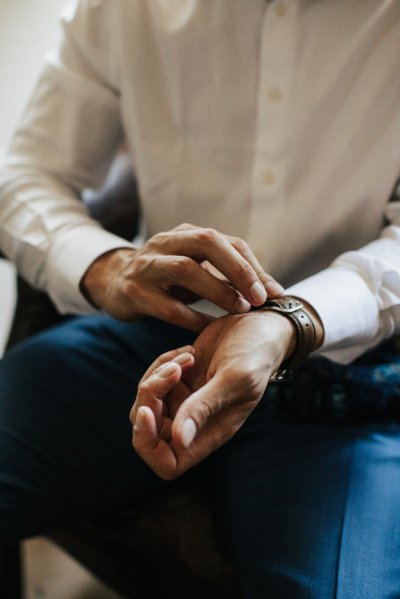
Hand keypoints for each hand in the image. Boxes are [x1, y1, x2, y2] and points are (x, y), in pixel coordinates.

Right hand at [81, 223, 283, 330]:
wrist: (115, 282)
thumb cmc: (166, 277)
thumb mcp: (195, 268)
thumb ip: (227, 274)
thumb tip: (271, 290)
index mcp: (185, 234)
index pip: (226, 241)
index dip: (252, 265)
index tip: (273, 292)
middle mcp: (166, 243)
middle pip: (206, 242)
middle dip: (238, 269)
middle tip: (259, 297)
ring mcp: (147, 266)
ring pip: (185, 269)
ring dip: (218, 290)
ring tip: (240, 310)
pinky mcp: (133, 292)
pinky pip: (167, 307)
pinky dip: (193, 319)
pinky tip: (211, 329)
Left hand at [130, 311, 294, 478]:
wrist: (260, 326)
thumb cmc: (256, 354)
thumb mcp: (234, 377)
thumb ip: (205, 406)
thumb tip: (179, 439)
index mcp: (210, 433)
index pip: (168, 464)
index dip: (148, 444)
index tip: (148, 410)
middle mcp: (194, 422)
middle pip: (148, 431)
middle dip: (148, 399)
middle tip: (172, 371)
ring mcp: (185, 401)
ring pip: (147, 403)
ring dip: (157, 376)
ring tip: (187, 357)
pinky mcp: (180, 381)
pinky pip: (154, 380)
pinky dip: (162, 363)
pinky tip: (188, 351)